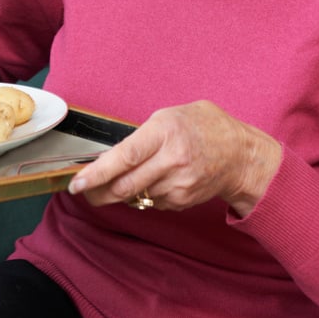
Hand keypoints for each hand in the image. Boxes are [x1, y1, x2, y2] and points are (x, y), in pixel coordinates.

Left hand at [68, 100, 281, 217]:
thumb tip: (113, 156)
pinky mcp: (183, 201)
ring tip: (124, 178)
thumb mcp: (170, 116)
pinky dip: (146, 194)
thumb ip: (143, 134)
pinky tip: (156, 180)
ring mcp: (178, 184)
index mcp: (164, 132)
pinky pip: (153, 201)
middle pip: (125, 185)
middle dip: (98, 192)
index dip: (97, 172)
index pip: (124, 157)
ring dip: (122, 192)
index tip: (77, 183)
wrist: (241, 155)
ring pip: (136, 195)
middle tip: (83, 191)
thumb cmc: (203, 127)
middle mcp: (171, 160)